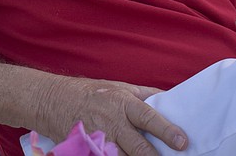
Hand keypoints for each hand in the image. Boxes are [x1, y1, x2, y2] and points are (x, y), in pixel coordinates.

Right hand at [38, 75, 186, 155]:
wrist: (53, 101)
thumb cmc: (90, 93)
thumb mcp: (118, 86)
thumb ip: (144, 94)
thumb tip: (170, 99)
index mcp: (123, 104)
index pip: (149, 118)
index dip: (167, 131)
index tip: (182, 142)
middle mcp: (113, 123)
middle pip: (139, 149)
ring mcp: (100, 140)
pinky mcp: (89, 151)